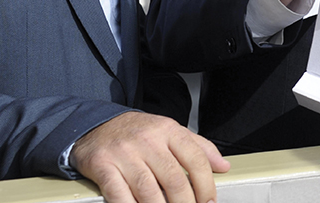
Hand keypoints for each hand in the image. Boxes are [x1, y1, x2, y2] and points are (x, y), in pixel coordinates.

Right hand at [71, 111, 229, 202]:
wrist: (96, 125)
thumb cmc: (138, 133)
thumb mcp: (170, 131)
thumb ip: (199, 147)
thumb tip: (223, 166)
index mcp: (168, 130)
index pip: (196, 159)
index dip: (206, 185)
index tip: (209, 202)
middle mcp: (147, 140)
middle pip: (174, 180)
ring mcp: (124, 153)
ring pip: (149, 191)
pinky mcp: (102, 166)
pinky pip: (119, 194)